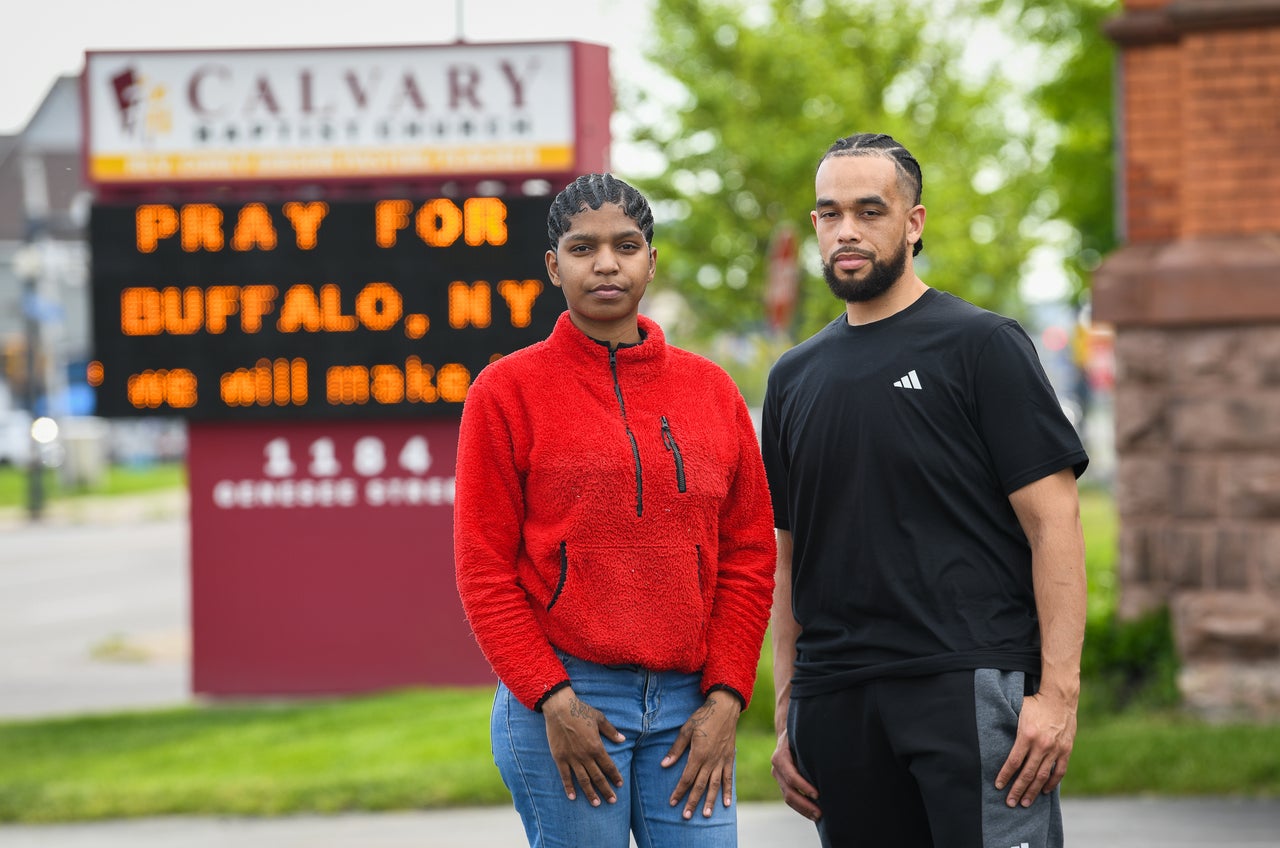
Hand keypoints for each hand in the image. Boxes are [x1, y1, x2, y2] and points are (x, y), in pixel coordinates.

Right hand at [542, 687, 625, 805]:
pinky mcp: (560, 758)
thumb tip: (622, 740)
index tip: (620, 785)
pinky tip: (573, 797)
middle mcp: (585, 756)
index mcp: (596, 746)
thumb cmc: (581, 711)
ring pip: (583, 780)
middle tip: (612, 801)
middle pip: (598, 777)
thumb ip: (611, 731)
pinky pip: (565, 776)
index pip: (608, 766)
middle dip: (606, 790)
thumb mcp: (600, 718)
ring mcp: (572, 758)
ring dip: (590, 793)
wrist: (560, 709)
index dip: (615, 776)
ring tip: (596, 804)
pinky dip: (569, 787)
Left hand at [662, 693, 741, 818]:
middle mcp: (711, 761)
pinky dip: (728, 791)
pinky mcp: (729, 759)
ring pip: (715, 785)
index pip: (686, 778)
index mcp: (698, 754)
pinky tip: (726, 803)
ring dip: (710, 801)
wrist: (724, 709)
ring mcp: (721, 761)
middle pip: (700, 785)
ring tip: (706, 815)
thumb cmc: (702, 717)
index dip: (679, 791)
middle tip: (686, 816)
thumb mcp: (686, 730)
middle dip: (692, 801)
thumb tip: (664, 764)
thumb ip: (676, 749)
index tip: (673, 802)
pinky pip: (729, 778)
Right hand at [770, 729, 820, 820]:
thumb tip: (832, 756)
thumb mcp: (803, 736)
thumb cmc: (801, 734)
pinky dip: (801, 807)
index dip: (803, 787)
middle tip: (820, 813)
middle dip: (804, 804)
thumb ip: (810, 745)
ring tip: (818, 816)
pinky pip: (790, 798)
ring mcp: (779, 778)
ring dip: (803, 809)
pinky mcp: (783, 784)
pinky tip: (813, 813)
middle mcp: (777, 769)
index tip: (817, 794)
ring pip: (788, 798)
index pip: (791, 776)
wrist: (787, 735)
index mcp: (780, 757)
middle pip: (789, 791)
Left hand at [995, 691, 1076, 807]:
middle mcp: (1041, 745)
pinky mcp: (1066, 750)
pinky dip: (1052, 783)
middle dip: (1017, 790)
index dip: (1005, 775)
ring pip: (1043, 776)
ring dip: (1033, 791)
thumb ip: (1008, 725)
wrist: (1060, 698)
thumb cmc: (1035, 703)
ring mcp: (1055, 749)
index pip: (1013, 762)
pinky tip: (1044, 791)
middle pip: (1027, 773)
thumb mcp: (1017, 710)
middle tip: (1010, 803)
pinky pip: (1059, 771)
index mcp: (1027, 735)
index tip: (998, 786)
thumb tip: (992, 735)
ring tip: (1025, 803)